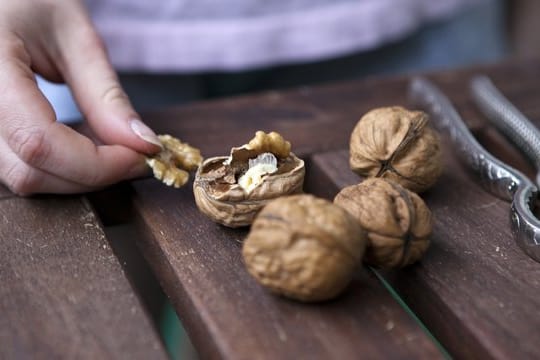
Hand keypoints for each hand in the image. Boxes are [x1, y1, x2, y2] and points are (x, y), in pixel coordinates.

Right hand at [0, 0, 160, 194]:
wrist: (0, 1)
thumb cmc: (30, 3)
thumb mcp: (75, 37)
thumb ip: (105, 95)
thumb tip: (143, 145)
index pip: (39, 142)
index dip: (97, 163)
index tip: (142, 156)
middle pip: (30, 172)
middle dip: (94, 175)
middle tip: (136, 156)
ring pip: (24, 179)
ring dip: (78, 176)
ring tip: (113, 149)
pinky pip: (20, 169)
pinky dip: (61, 170)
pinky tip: (84, 148)